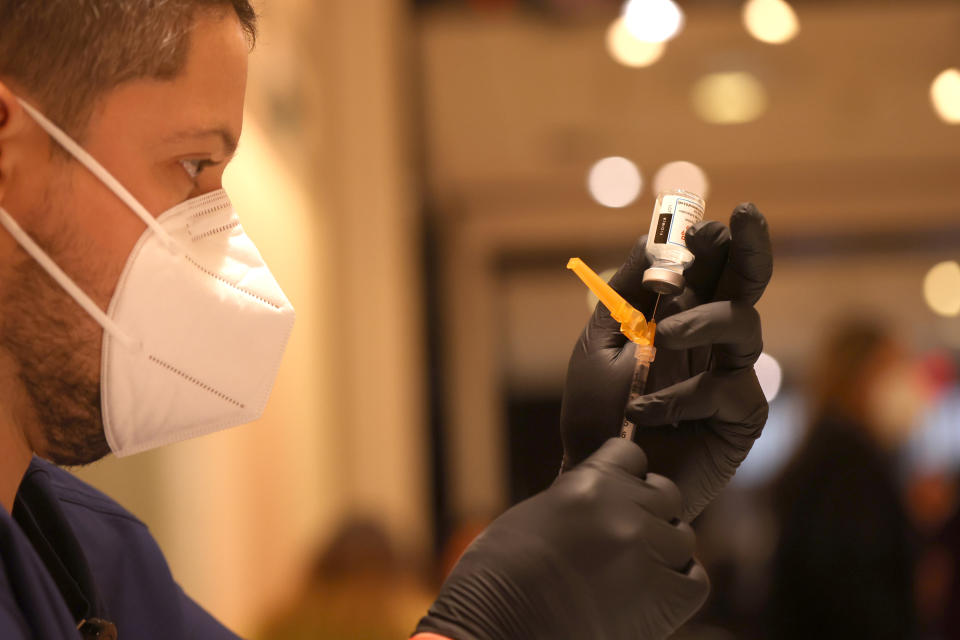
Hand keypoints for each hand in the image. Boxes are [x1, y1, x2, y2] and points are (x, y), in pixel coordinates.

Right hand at [415, 439, 708, 639]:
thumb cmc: (500, 575)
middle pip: (666, 494)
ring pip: (682, 537)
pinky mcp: (663, 600)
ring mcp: (646, 554)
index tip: (612, 496)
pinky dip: (677, 585)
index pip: (632, 454)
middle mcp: (624, 511)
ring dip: (663, 551)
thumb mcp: (537, 513)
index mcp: (588, 482)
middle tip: (621, 540)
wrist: (498, 629)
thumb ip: (579, 496)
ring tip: (629, 572)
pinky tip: (648, 594)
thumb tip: (608, 494)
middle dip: (648, 511)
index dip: (625, 474)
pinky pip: (694, 580)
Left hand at [560, 203, 771, 520]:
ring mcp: (731, 376)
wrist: (599, 477)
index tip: (699, 222)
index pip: (706, 268)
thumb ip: (628, 292)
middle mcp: (712, 341)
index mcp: (679, 317)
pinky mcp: (741, 417)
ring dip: (703, 321)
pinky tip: (644, 412)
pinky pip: (728, 389)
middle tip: (744, 215)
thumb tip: (653, 235)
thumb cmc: (596, 412)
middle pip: (744, 284)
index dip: (708, 242)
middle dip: (748, 247)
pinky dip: (682, 395)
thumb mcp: (601, 343)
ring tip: (662, 335)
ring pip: (743, 326)